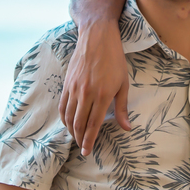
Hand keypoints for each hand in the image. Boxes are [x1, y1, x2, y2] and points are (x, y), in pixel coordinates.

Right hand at [58, 20, 130, 154]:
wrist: (97, 37)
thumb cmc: (114, 59)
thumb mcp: (123, 83)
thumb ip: (122, 108)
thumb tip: (126, 128)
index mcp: (102, 95)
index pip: (92, 124)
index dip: (89, 140)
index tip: (87, 151)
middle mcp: (86, 93)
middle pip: (78, 123)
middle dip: (79, 138)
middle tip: (82, 148)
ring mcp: (74, 88)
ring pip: (68, 116)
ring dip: (71, 130)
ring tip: (76, 137)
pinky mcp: (67, 83)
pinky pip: (62, 105)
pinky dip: (64, 117)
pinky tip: (68, 122)